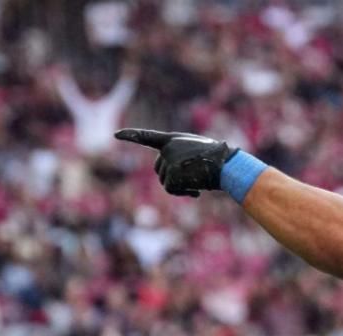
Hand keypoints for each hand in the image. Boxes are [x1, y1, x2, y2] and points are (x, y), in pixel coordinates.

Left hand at [115, 128, 237, 196]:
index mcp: (173, 139)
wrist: (226, 165)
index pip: (147, 136)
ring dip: (179, 186)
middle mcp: (168, 148)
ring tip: (197, 181)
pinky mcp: (173, 174)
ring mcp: (169, 161)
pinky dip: (182, 193)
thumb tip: (173, 178)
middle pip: (158, 168)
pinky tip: (196, 190)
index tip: (116, 135)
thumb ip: (180, 157)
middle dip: (172, 177)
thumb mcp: (196, 152)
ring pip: (164, 181)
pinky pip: (170, 189)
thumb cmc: (217, 160)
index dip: (131, 135)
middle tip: (192, 176)